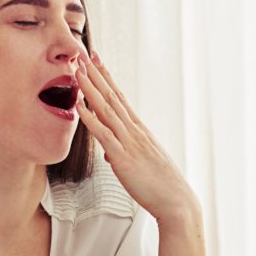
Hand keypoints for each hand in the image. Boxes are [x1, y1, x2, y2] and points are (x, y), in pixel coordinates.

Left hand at [74, 50, 200, 224]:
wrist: (177, 202)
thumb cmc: (162, 186)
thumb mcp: (141, 165)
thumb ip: (124, 154)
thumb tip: (109, 153)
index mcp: (139, 130)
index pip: (119, 98)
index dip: (106, 78)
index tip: (96, 61)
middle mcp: (135, 131)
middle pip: (112, 96)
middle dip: (96, 74)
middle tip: (83, 54)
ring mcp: (129, 142)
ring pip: (106, 109)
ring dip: (90, 88)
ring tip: (77, 70)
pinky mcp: (123, 158)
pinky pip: (104, 134)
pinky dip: (90, 118)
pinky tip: (79, 106)